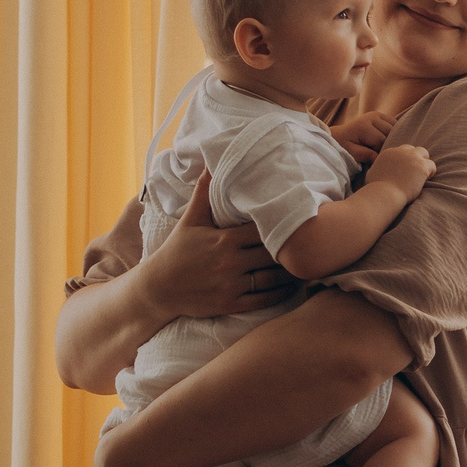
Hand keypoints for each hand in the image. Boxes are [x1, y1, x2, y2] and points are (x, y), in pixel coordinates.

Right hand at [133, 173, 291, 319]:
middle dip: (290, 250)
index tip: (297, 223)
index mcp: (224, 240)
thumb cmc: (176, 251)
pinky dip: (282, 294)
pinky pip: (264, 300)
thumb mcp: (190, 220)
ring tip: (306, 264)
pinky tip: (292, 287)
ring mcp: (231, 285)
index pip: (264, 230)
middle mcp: (230, 263)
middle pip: (273, 254)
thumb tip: (210, 162)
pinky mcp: (230, 304)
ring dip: (291, 273)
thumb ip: (203, 193)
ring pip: (273, 279)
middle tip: (309, 244)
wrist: (157, 288)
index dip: (282, 227)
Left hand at [329, 109, 396, 165]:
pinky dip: (394, 131)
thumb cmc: (344, 147)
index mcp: (363, 126)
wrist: (339, 136)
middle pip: (390, 132)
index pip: (382, 140)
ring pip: (394, 127)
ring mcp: (377, 114)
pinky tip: (387, 139)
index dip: (381, 151)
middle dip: (388, 143)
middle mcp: (371, 117)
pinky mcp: (380, 115)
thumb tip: (380, 158)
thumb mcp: (352, 153)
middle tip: (379, 152)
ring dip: (392, 137)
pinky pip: (394, 123)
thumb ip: (365, 155)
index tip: (375, 158)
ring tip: (382, 146)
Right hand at [367, 144, 435, 201]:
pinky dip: (430, 172)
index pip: (402, 150)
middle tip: (415, 172)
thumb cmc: (377, 188)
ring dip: (424, 163)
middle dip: (416, 158)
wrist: (385, 193)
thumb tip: (376, 169)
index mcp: (389, 152)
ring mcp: (412, 157)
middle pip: (413, 149)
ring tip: (422, 175)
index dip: (405, 160)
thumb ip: (376, 168)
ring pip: (424, 153)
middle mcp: (401, 151)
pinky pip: (432, 165)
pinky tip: (425, 180)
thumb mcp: (371, 174)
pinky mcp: (422, 166)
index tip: (406, 170)